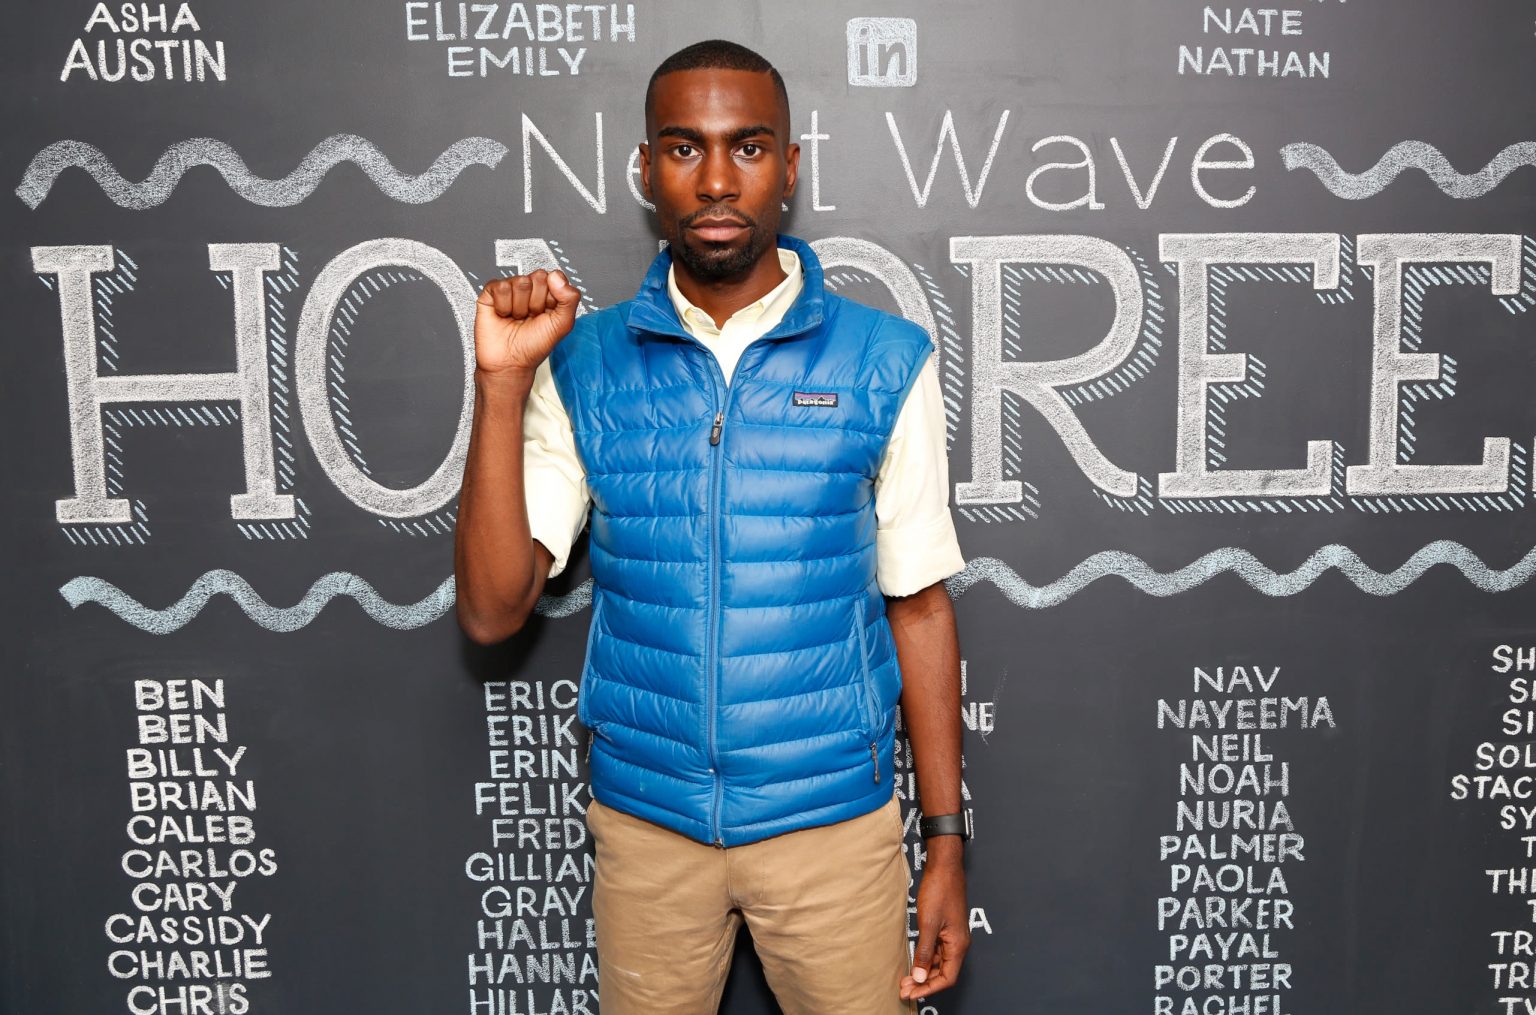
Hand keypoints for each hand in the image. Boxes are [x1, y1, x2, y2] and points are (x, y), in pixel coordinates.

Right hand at [474, 269, 580, 376]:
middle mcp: (529, 290)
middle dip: (536, 303)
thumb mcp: (563, 325)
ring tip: (516, 319)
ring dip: (519, 307)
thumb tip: (556, 276)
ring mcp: (510, 291)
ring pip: (519, 281)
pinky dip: (503, 306)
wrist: (510, 363)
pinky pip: (500, 287)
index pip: (555, 277)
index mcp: (548, 294)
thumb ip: (570, 298)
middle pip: (538, 277)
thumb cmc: (534, 346)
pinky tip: (503, 315)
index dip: (552, 298)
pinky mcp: (491, 294)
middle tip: (531, 318)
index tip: (547, 314)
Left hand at [900, 846, 969, 1002]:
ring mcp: (952, 936)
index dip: (929, 988)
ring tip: (906, 979)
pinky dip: (926, 959)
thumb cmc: (939, 891)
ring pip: (940, 963)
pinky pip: (937, 951)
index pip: (947, 978)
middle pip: (944, 973)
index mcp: (958, 944)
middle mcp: (958, 943)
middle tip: (904, 988)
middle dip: (924, 983)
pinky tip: (914, 962)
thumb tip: (920, 976)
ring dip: (924, 972)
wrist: (944, 867)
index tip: (911, 993)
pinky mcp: (946, 929)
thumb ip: (925, 952)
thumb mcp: (928, 924)